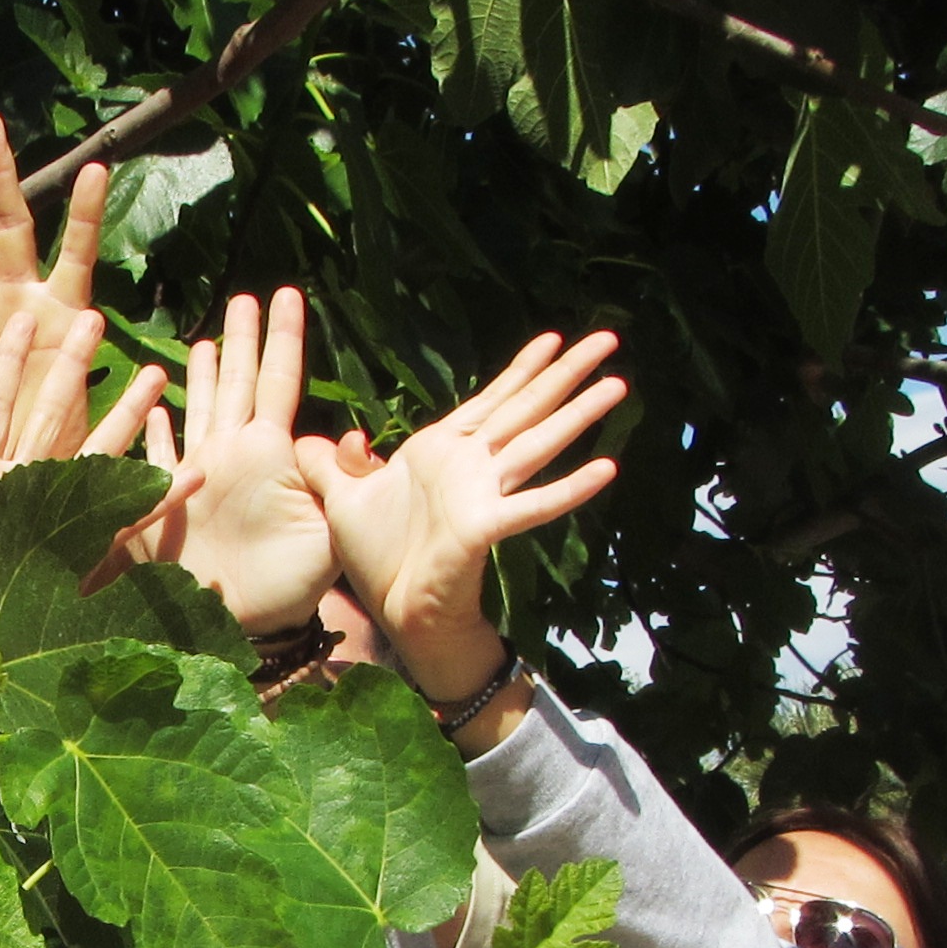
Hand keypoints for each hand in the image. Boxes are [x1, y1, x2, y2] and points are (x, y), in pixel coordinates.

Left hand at [0, 308, 167, 620]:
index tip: (23, 324)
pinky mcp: (79, 564)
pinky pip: (122, 529)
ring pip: (94, 462)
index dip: (7, 369)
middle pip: (51, 420)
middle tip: (95, 318)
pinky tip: (189, 476)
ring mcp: (53, 528)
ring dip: (125, 421)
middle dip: (72, 370)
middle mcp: (18, 499)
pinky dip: (154, 503)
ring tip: (158, 378)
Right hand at [124, 288, 337, 633]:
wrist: (242, 628)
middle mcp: (233, 454)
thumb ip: (341, 486)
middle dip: (241, 339)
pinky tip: (152, 408)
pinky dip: (152, 433)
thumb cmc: (289, 588)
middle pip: (238, 382)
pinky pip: (156, 458)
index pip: (279, 379)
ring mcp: (199, 476)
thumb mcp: (332, 533)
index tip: (289, 295)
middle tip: (246, 297)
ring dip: (201, 376)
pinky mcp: (165, 502)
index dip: (283, 338)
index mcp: (271, 452)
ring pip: (201, 409)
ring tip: (205, 340)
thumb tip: (360, 439)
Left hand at [301, 328, 629, 704]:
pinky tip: (607, 469)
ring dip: (580, 414)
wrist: (394, 610)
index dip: (522, 368)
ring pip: (540, 442)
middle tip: (610, 338)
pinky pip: (534, 505)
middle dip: (567, 372)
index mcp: (441, 450)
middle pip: (527, 407)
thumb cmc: (375, 559)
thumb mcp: (342, 500)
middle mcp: (471, 465)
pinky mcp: (487, 527)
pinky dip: (570, 489)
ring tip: (619, 385)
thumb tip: (327, 437)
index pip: (490, 399)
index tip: (553, 338)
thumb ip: (335, 465)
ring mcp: (484, 494)